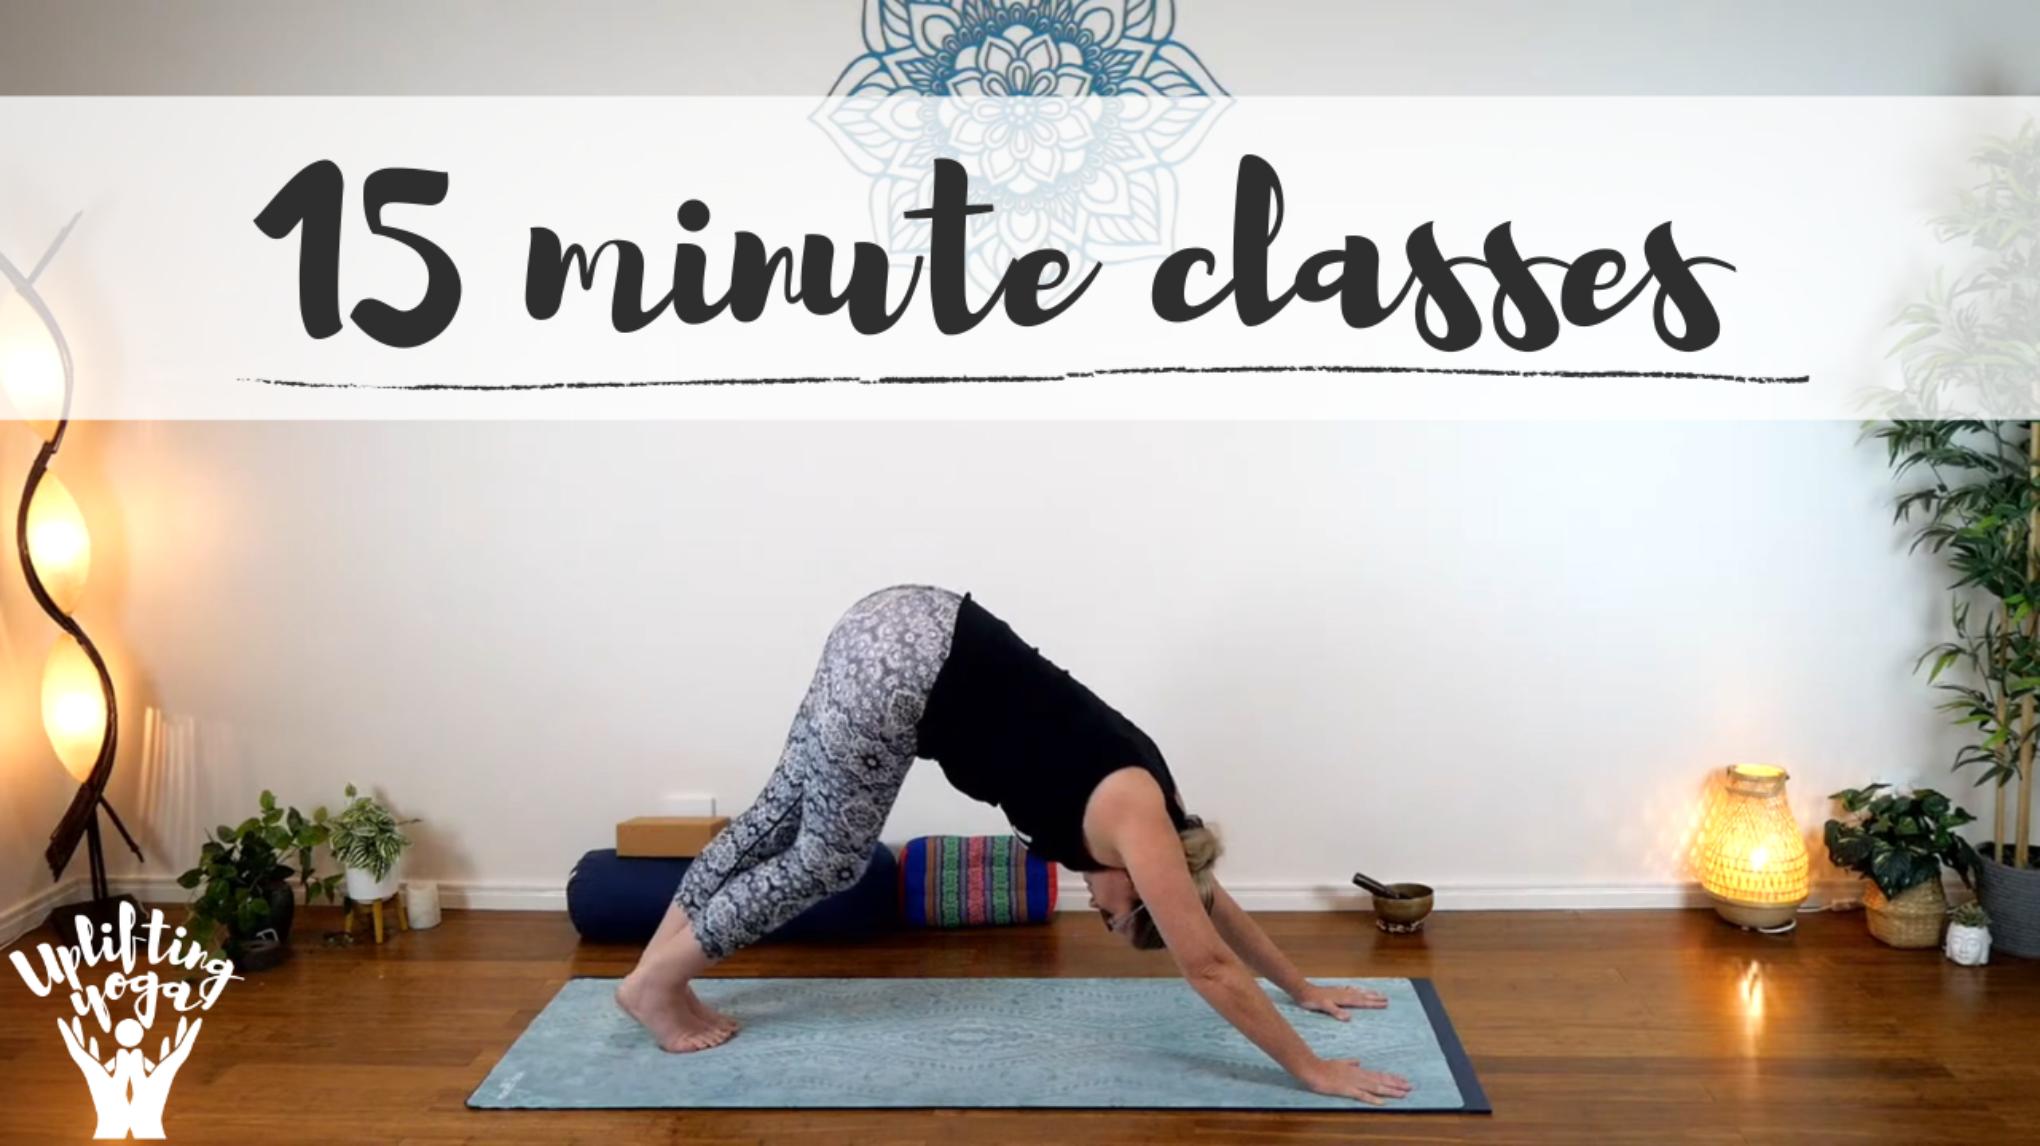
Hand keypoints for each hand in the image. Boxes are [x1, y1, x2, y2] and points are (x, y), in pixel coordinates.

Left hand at [1291, 982, 1387, 1020]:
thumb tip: (1349, 1018)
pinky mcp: (1335, 990)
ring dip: (1367, 993)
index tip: (1385, 1003)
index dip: (1373, 1003)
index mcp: (1344, 999)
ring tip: (1377, 992)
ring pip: (1357, 991)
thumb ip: (1336, 1012)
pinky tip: (1357, 988)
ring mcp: (1340, 991)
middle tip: (1387, 998)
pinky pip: (1350, 989)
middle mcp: (1344, 993)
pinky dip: (1356, 989)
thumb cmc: (1313, 1001)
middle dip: (1374, 998)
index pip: (1362, 1001)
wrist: (1303, 991)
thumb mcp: (1324, 1007)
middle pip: (1362, 996)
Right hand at [1298, 1056, 1413, 1105]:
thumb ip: (1350, 1062)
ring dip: (1390, 1091)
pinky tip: (1382, 1102)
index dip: (1392, 1078)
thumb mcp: (1340, 1062)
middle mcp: (1359, 1076)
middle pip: (1381, 1080)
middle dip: (1396, 1084)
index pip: (1379, 1074)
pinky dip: (1373, 1098)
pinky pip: (1362, 1095)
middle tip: (1410, 1087)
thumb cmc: (1324, 1066)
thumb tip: (1359, 1061)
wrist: (1312, 1069)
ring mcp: (1354, 1083)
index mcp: (1358, 1070)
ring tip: (1403, 1094)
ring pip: (1376, 1087)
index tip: (1403, 1080)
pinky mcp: (1347, 1089)